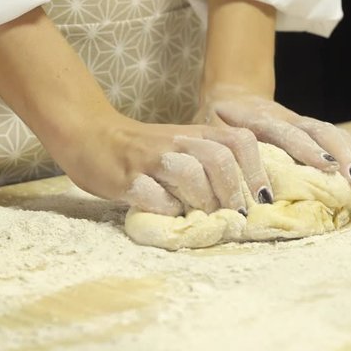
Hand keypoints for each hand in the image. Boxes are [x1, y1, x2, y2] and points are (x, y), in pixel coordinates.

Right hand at [43, 109, 273, 215]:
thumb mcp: (182, 146)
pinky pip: (154, 196)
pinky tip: (167, 213)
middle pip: (219, 159)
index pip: (240, 143)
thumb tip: (243, 201)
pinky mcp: (127, 177)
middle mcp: (177, 141)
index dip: (256, 172)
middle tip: (231, 216)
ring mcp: (152, 158)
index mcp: (196, 133)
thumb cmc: (142, 150)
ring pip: (190, 174)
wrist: (90, 135)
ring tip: (200, 217)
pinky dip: (166, 210)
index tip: (261, 200)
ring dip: (202, 201)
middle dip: (231, 193)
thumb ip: (208, 164)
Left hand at [194, 85, 350, 189]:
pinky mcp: (308, 128)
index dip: (304, 148)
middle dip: (339, 153)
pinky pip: (335, 138)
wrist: (231, 94)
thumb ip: (214, 147)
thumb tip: (216, 181)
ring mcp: (299, 121)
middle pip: (316, 130)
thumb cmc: (215, 121)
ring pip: (330, 132)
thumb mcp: (208, 129)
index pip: (284, 131)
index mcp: (257, 118)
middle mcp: (284, 117)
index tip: (324, 165)